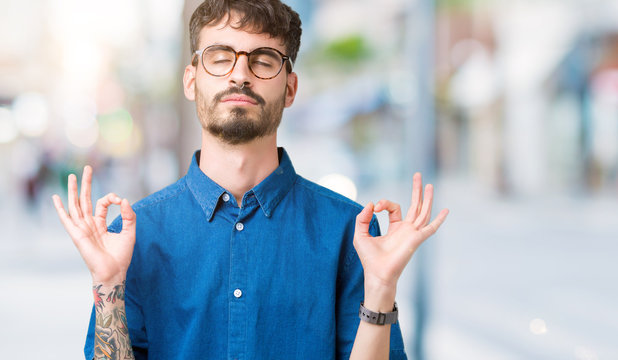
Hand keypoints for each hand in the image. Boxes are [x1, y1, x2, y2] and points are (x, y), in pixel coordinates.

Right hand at [52, 166, 135, 284]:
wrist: (114, 272)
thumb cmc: (122, 256)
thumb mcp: (130, 232)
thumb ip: (129, 215)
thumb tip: (124, 199)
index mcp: (100, 224)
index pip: (101, 204)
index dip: (111, 197)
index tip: (120, 200)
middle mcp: (89, 225)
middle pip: (85, 200)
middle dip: (86, 184)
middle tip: (88, 168)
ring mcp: (82, 229)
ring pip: (75, 205)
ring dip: (74, 190)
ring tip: (72, 176)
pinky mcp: (77, 235)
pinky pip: (66, 220)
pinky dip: (60, 209)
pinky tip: (55, 198)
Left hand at [353, 173, 448, 304]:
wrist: (377, 274)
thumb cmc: (369, 258)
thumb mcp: (360, 234)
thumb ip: (362, 218)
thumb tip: (370, 204)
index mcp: (395, 228)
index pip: (395, 208)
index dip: (385, 203)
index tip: (374, 207)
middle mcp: (406, 230)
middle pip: (415, 206)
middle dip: (416, 190)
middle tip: (418, 175)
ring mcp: (413, 234)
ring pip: (423, 212)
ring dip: (427, 198)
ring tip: (429, 184)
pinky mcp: (416, 239)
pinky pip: (430, 228)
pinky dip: (438, 220)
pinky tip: (445, 210)